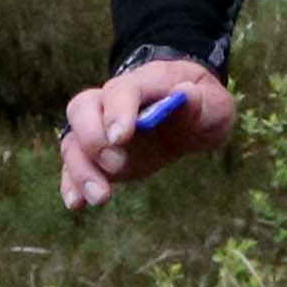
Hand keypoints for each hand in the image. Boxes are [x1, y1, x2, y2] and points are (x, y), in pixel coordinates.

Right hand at [60, 57, 235, 209]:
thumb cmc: (203, 106)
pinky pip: (74, 166)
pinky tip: (77, 204)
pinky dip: (71, 184)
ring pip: (73, 141)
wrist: (190, 114)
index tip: (121, 138)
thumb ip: (202, 102)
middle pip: (82, 108)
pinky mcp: (98, 156)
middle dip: (92, 139)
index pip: (122, 90)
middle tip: (115, 164)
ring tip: (100, 197)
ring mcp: (102, 129)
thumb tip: (185, 95)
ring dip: (80, 169)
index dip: (117, 111)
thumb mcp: (215, 104)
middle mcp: (113, 102)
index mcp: (144, 83)